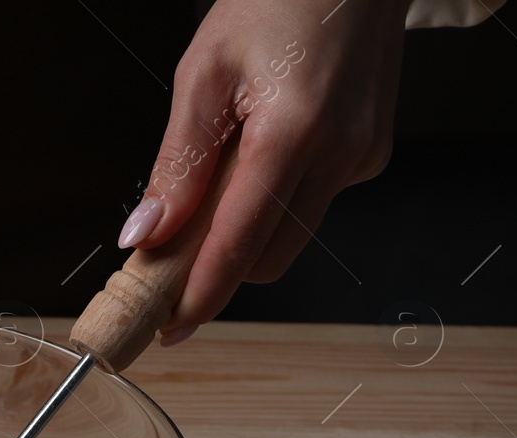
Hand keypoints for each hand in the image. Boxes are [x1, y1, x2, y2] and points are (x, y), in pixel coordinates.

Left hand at [119, 0, 409, 343]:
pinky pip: (310, 203)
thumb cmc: (276, 0)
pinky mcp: (370, 156)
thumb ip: (177, 163)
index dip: (201, 294)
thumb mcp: (202, 73)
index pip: (240, 243)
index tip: (167, 326)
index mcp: (294, 130)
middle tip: (167, 264)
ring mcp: (363, 157)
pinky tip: (257, 155)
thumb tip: (146, 235)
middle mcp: (341, 153)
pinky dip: (272, 201)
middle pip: (268, 256)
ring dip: (244, 234)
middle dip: (218, 269)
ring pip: (289, 235)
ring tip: (211, 188)